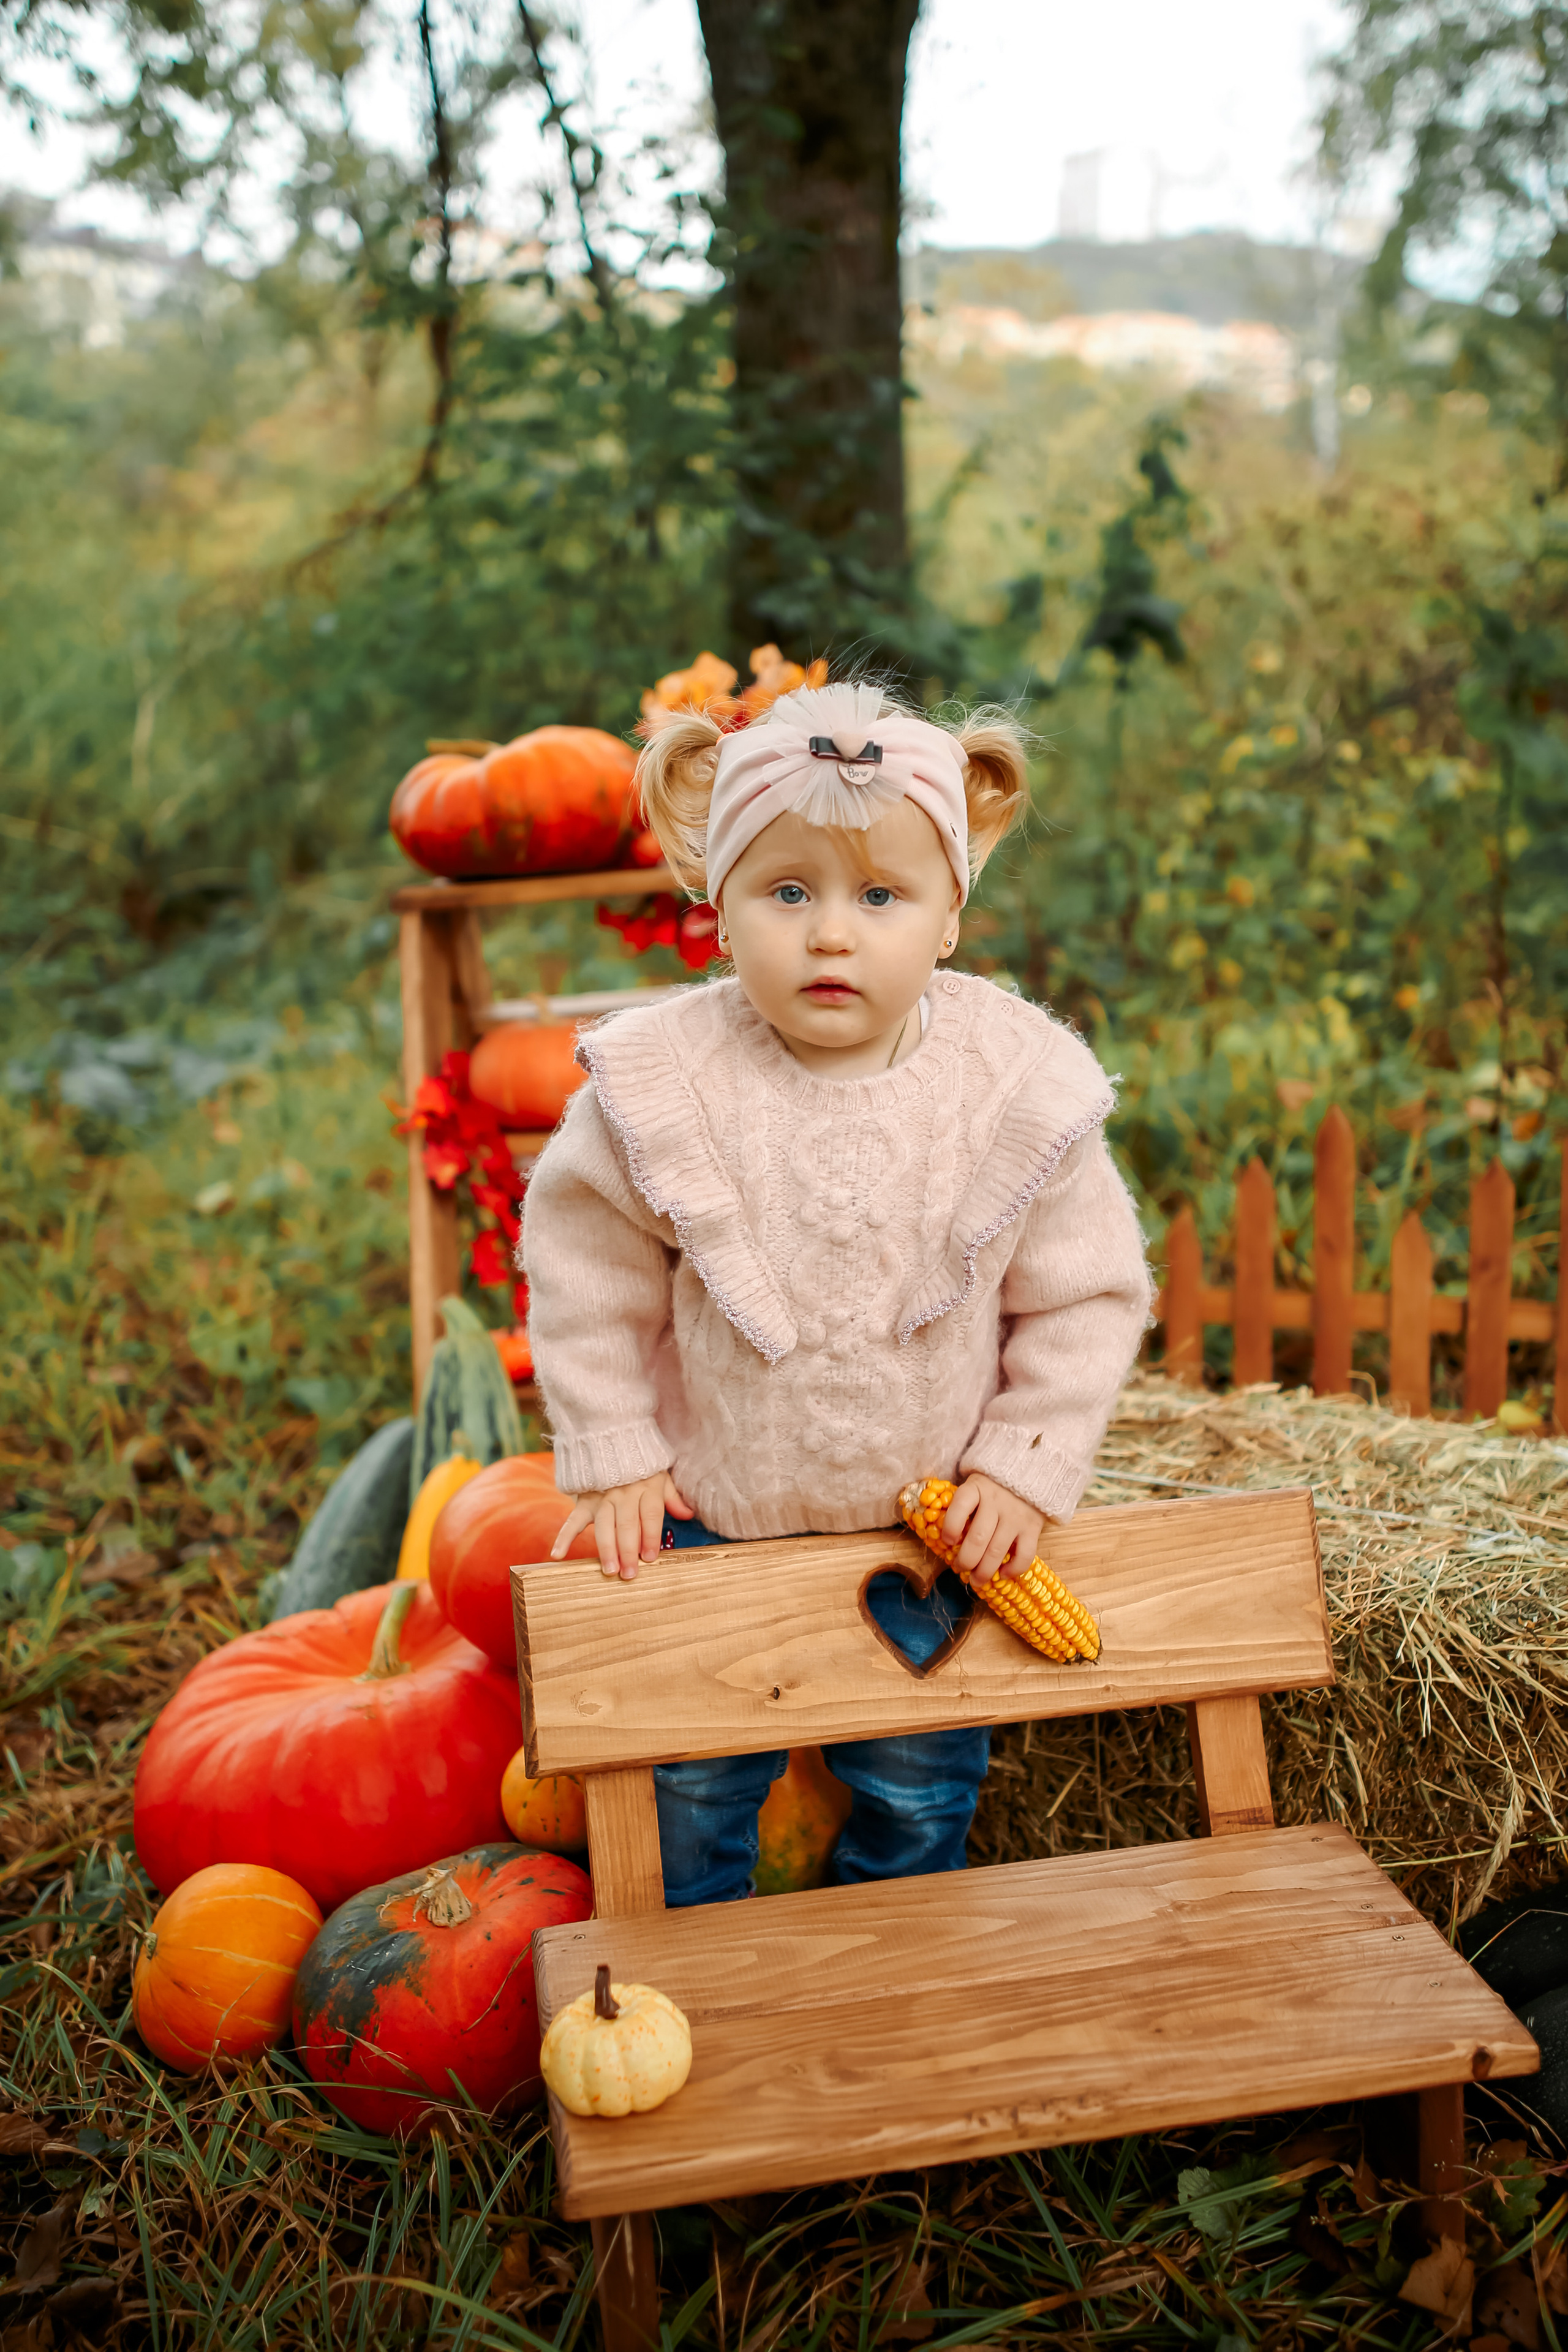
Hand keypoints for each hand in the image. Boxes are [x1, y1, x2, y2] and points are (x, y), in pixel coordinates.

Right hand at [551, 1471, 692, 1580]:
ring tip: (610, 1570)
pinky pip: (573, 1520)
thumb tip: (688, 1514)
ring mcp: (602, 1498)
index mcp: (646, 1489)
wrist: (611, 1440)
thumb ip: (673, 1498)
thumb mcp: (662, 1477)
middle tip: (630, 1574)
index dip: (651, 1537)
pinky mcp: (585, 1501)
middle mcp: (624, 1494)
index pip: (650, 1516)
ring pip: (604, 1526)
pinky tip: (558, 1555)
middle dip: (629, 1551)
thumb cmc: (641, 1466)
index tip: (651, 1557)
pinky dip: (564, 1537)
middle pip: (627, 1525)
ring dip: (607, 1549)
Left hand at [941, 1473, 1044, 1588]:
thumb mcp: (975, 1485)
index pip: (960, 1507)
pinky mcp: (1033, 1528)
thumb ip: (963, 1506)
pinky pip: (1024, 1555)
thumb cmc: (994, 1486)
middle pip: (977, 1538)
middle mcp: (996, 1502)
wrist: (1032, 1473)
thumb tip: (945, 1537)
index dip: (950, 1527)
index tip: (947, 1542)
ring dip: (984, 1571)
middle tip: (959, 1569)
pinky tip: (1003, 1574)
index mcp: (977, 1488)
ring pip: (997, 1551)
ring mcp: (1016, 1516)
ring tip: (976, 1580)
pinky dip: (1013, 1569)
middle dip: (965, 1560)